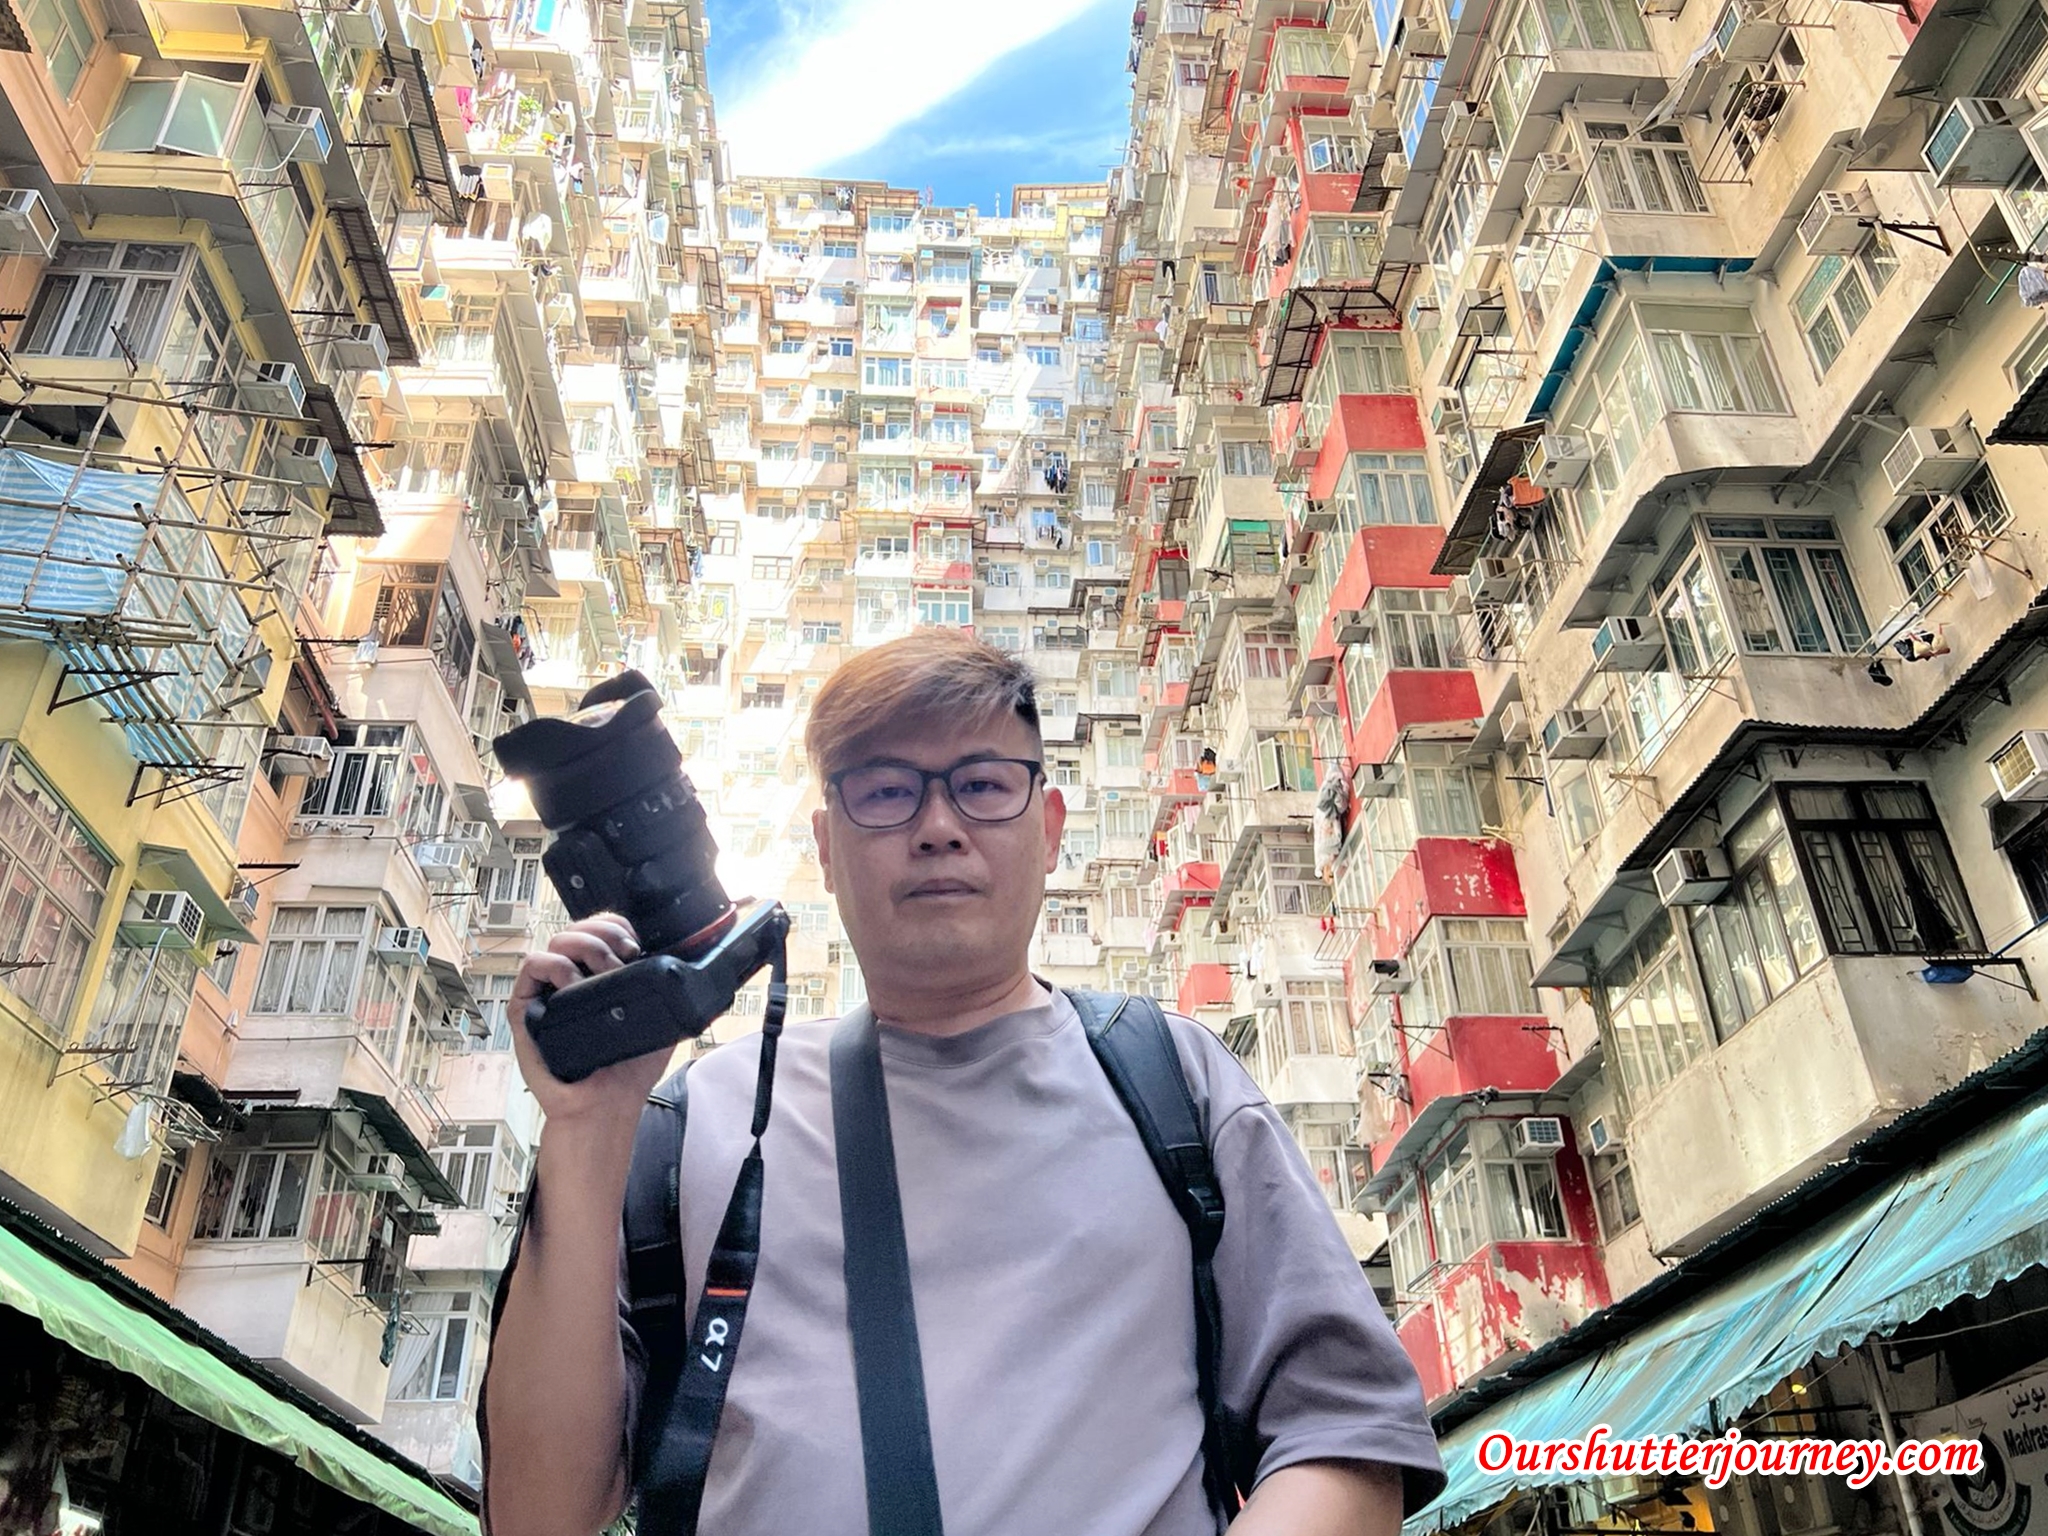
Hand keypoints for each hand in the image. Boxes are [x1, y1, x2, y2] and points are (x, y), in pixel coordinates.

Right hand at [509, 914, 670, 1126]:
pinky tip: (573, 983)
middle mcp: (572, 979)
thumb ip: (670, 993)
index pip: (602, 930)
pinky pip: (531, 965)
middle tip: (623, 955)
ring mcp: (548, 991)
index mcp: (599, 978)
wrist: (604, 1105)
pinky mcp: (526, 1007)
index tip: (635, 943)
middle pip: (580, 927)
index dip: (616, 926)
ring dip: (585, 945)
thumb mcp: (661, 1022)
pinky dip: (553, 964)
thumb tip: (689, 965)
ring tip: (602, 971)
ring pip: (557, 940)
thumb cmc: (628, 1071)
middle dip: (605, 931)